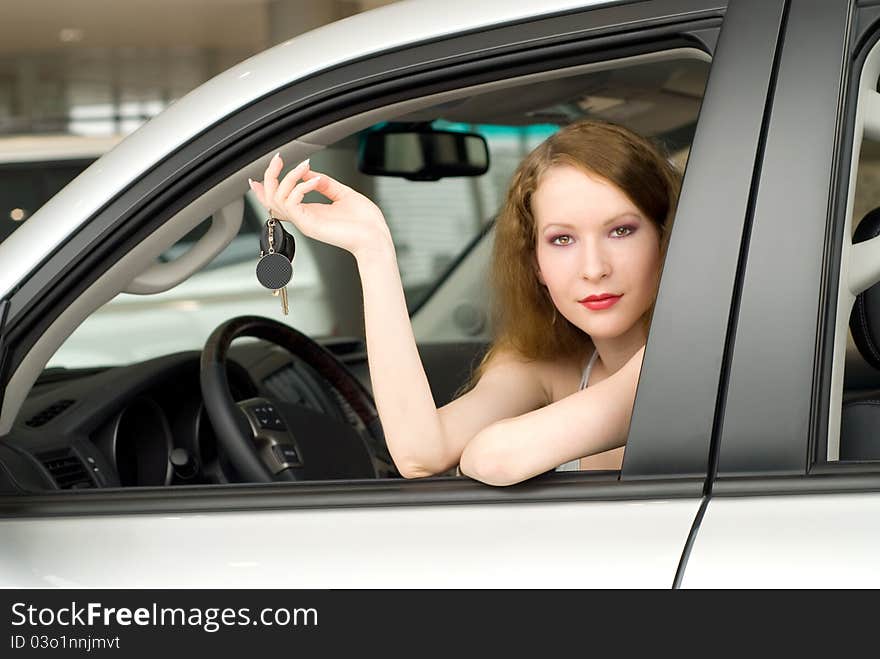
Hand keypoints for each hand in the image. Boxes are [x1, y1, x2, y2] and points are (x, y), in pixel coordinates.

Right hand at [248, 153, 392, 258]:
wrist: (376, 239)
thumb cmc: (366, 223)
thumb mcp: (343, 194)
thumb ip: (324, 183)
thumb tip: (310, 173)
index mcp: (311, 212)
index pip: (280, 201)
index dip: (265, 188)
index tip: (260, 174)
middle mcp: (304, 217)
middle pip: (271, 198)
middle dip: (271, 175)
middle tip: (278, 159)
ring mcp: (305, 222)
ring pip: (278, 198)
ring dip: (289, 177)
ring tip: (304, 167)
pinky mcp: (308, 225)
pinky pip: (292, 203)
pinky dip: (301, 187)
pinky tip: (315, 181)